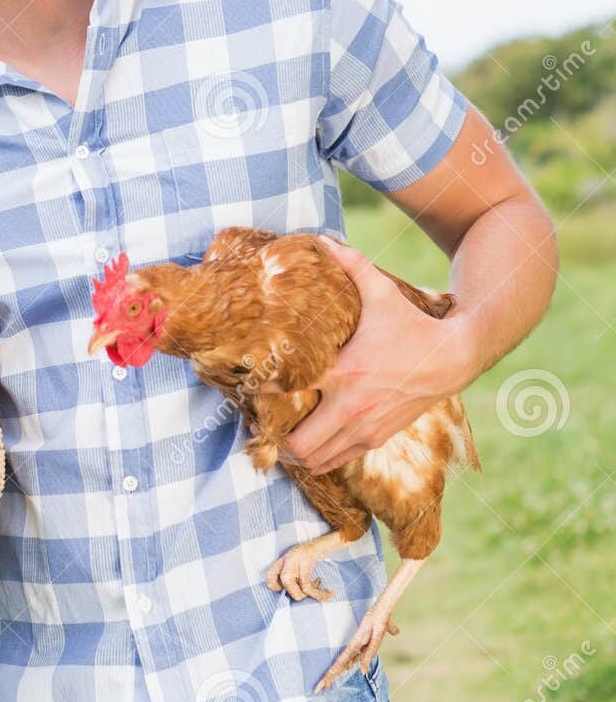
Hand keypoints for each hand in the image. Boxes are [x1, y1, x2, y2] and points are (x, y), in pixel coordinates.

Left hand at [278, 236, 470, 475]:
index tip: (247, 385)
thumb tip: (321, 239)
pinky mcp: (376, 439)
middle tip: (261, 421)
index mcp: (344, 370)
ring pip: (313, 461)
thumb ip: (350, 263)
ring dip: (292, 453)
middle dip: (273, 437)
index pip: (287, 389)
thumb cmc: (412, 324)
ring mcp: (364, 428)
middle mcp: (351, 406)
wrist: (455, 357)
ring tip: (280, 433)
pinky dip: (317, 457)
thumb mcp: (381, 291)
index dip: (260, 391)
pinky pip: (335, 462)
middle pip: (296, 445)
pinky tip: (309, 440)